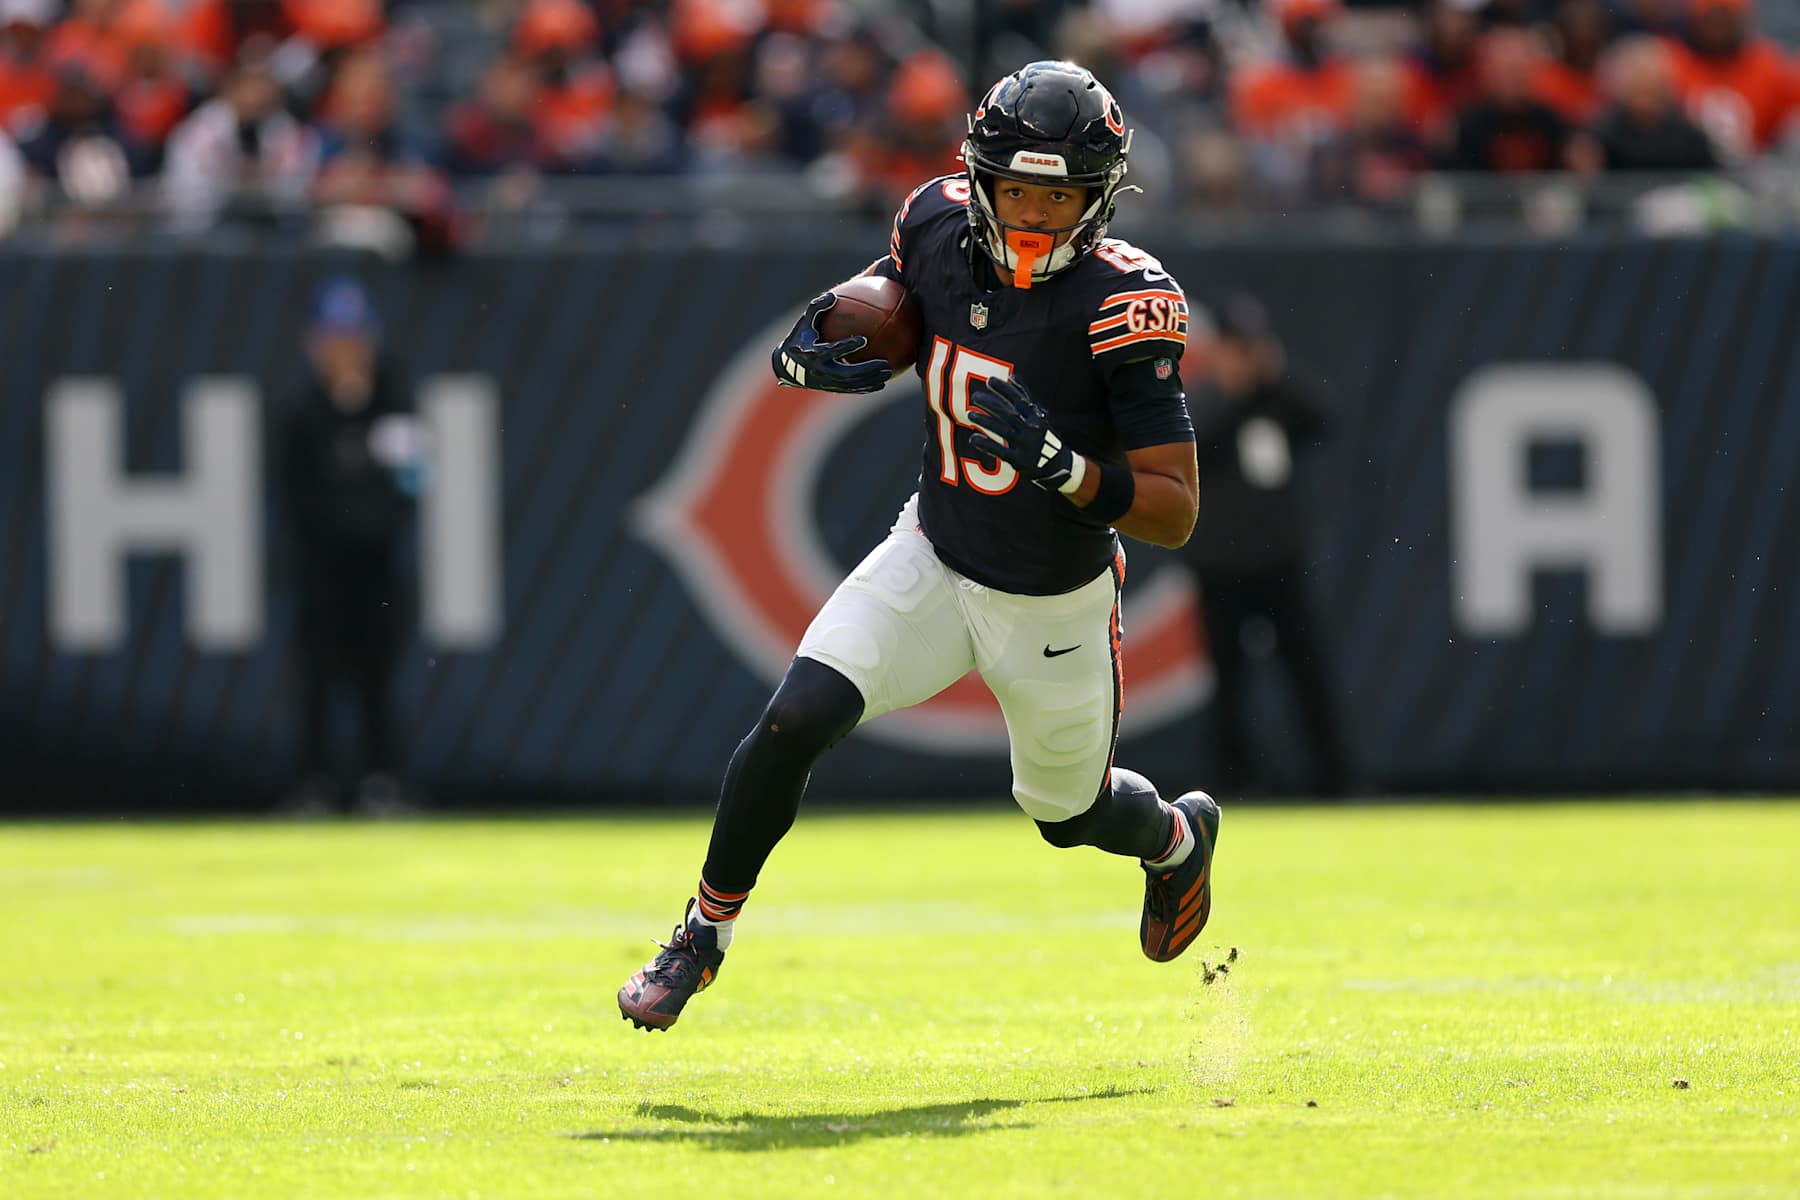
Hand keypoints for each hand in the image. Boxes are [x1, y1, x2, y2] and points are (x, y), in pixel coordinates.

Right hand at [770, 293, 890, 393]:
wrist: (787, 366)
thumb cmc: (800, 338)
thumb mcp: (805, 322)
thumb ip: (817, 308)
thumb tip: (833, 295)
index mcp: (812, 353)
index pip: (831, 350)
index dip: (846, 346)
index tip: (863, 339)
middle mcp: (820, 371)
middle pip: (846, 373)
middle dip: (866, 370)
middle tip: (885, 364)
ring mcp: (826, 383)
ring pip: (852, 384)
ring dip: (871, 380)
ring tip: (888, 372)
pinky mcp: (831, 388)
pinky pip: (851, 390)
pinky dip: (866, 388)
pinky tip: (881, 383)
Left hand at [966, 375, 1078, 491]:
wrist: (1056, 464)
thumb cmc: (1041, 435)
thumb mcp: (1038, 415)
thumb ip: (1024, 398)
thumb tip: (1012, 377)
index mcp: (1036, 416)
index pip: (1019, 399)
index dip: (1004, 389)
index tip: (990, 381)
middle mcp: (1031, 429)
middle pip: (1008, 413)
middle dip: (990, 403)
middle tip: (975, 396)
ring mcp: (1025, 445)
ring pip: (1002, 430)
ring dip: (985, 421)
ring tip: (970, 414)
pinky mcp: (1019, 460)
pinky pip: (1000, 451)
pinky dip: (986, 445)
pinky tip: (973, 438)